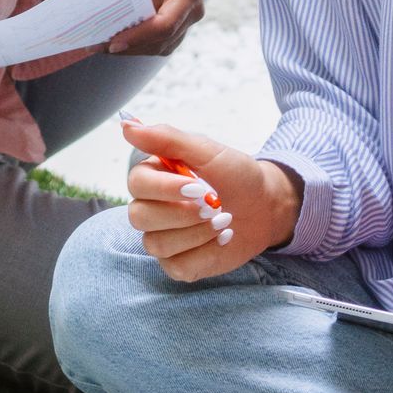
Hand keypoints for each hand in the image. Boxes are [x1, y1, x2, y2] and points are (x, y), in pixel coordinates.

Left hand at [109, 0, 204, 56]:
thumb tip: (114, 16)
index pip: (164, 25)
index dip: (138, 36)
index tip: (112, 42)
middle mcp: (193, 11)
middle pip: (160, 40)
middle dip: (129, 45)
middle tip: (96, 45)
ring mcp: (187, 20)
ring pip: (159, 46)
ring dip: (131, 48)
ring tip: (100, 45)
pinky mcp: (178, 25)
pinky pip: (158, 41)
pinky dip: (138, 43)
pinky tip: (115, 39)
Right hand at [122, 117, 302, 281]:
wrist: (266, 207)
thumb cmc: (236, 175)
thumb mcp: (206, 150)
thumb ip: (166, 138)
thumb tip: (126, 125)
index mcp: (154, 176)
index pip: (137, 184)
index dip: (165, 188)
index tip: (198, 187)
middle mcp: (151, 207)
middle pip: (140, 217)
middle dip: (182, 214)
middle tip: (213, 206)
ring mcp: (163, 237)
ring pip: (156, 244)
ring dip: (196, 234)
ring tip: (223, 221)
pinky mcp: (179, 262)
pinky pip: (177, 267)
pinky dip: (205, 254)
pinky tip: (221, 240)